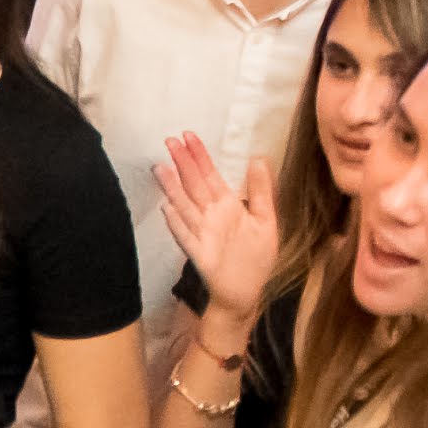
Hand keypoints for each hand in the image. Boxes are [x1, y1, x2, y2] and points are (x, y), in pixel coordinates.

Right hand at [153, 126, 282, 319]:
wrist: (247, 292)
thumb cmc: (256, 258)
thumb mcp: (267, 220)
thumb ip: (262, 191)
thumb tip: (258, 159)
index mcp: (227, 206)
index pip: (210, 175)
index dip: (199, 156)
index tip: (188, 136)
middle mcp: (211, 216)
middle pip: (194, 185)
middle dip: (183, 163)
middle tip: (170, 141)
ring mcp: (202, 234)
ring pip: (185, 206)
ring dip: (173, 188)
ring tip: (161, 168)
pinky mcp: (200, 254)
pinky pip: (186, 236)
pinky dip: (177, 223)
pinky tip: (168, 209)